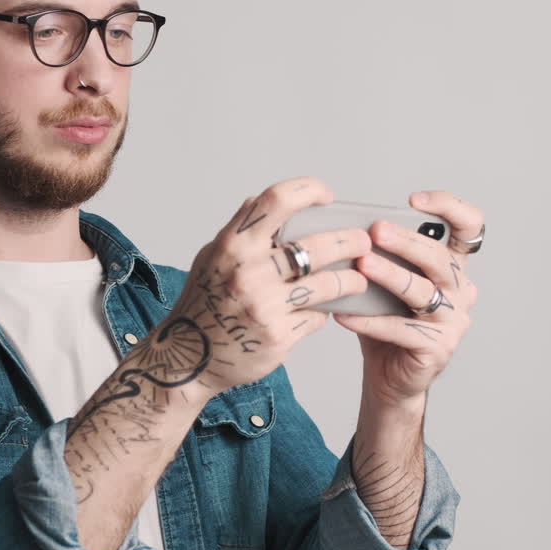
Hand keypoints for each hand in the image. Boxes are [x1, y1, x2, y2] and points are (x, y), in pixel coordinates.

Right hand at [131, 177, 372, 400]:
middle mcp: (248, 273)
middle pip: (315, 246)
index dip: (309, 191)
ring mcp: (265, 306)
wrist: (188, 359)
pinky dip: (324, 311)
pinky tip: (325, 309)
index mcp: (232, 246)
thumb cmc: (202, 303)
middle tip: (362, 241)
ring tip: (358, 278)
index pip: (277, 201)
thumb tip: (262, 201)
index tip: (326, 196)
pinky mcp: (279, 336)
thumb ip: (239, 232)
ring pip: (327, 284)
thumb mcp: (210, 258)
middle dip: (348, 241)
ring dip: (350, 280)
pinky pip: (317, 317)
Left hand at [334, 190, 482, 407]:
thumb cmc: (386, 321)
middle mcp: (461, 290)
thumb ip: (377, 257)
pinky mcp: (438, 347)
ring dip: (391, 275)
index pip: (468, 227)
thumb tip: (346, 230)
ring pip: (423, 292)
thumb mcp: (383, 283)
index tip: (414, 200)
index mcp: (452, 266)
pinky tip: (344, 315)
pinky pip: (401, 329)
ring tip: (362, 265)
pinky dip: (370, 321)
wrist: (389, 377)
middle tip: (377, 230)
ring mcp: (454, 321)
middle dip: (407, 241)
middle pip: (440, 258)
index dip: (449, 207)